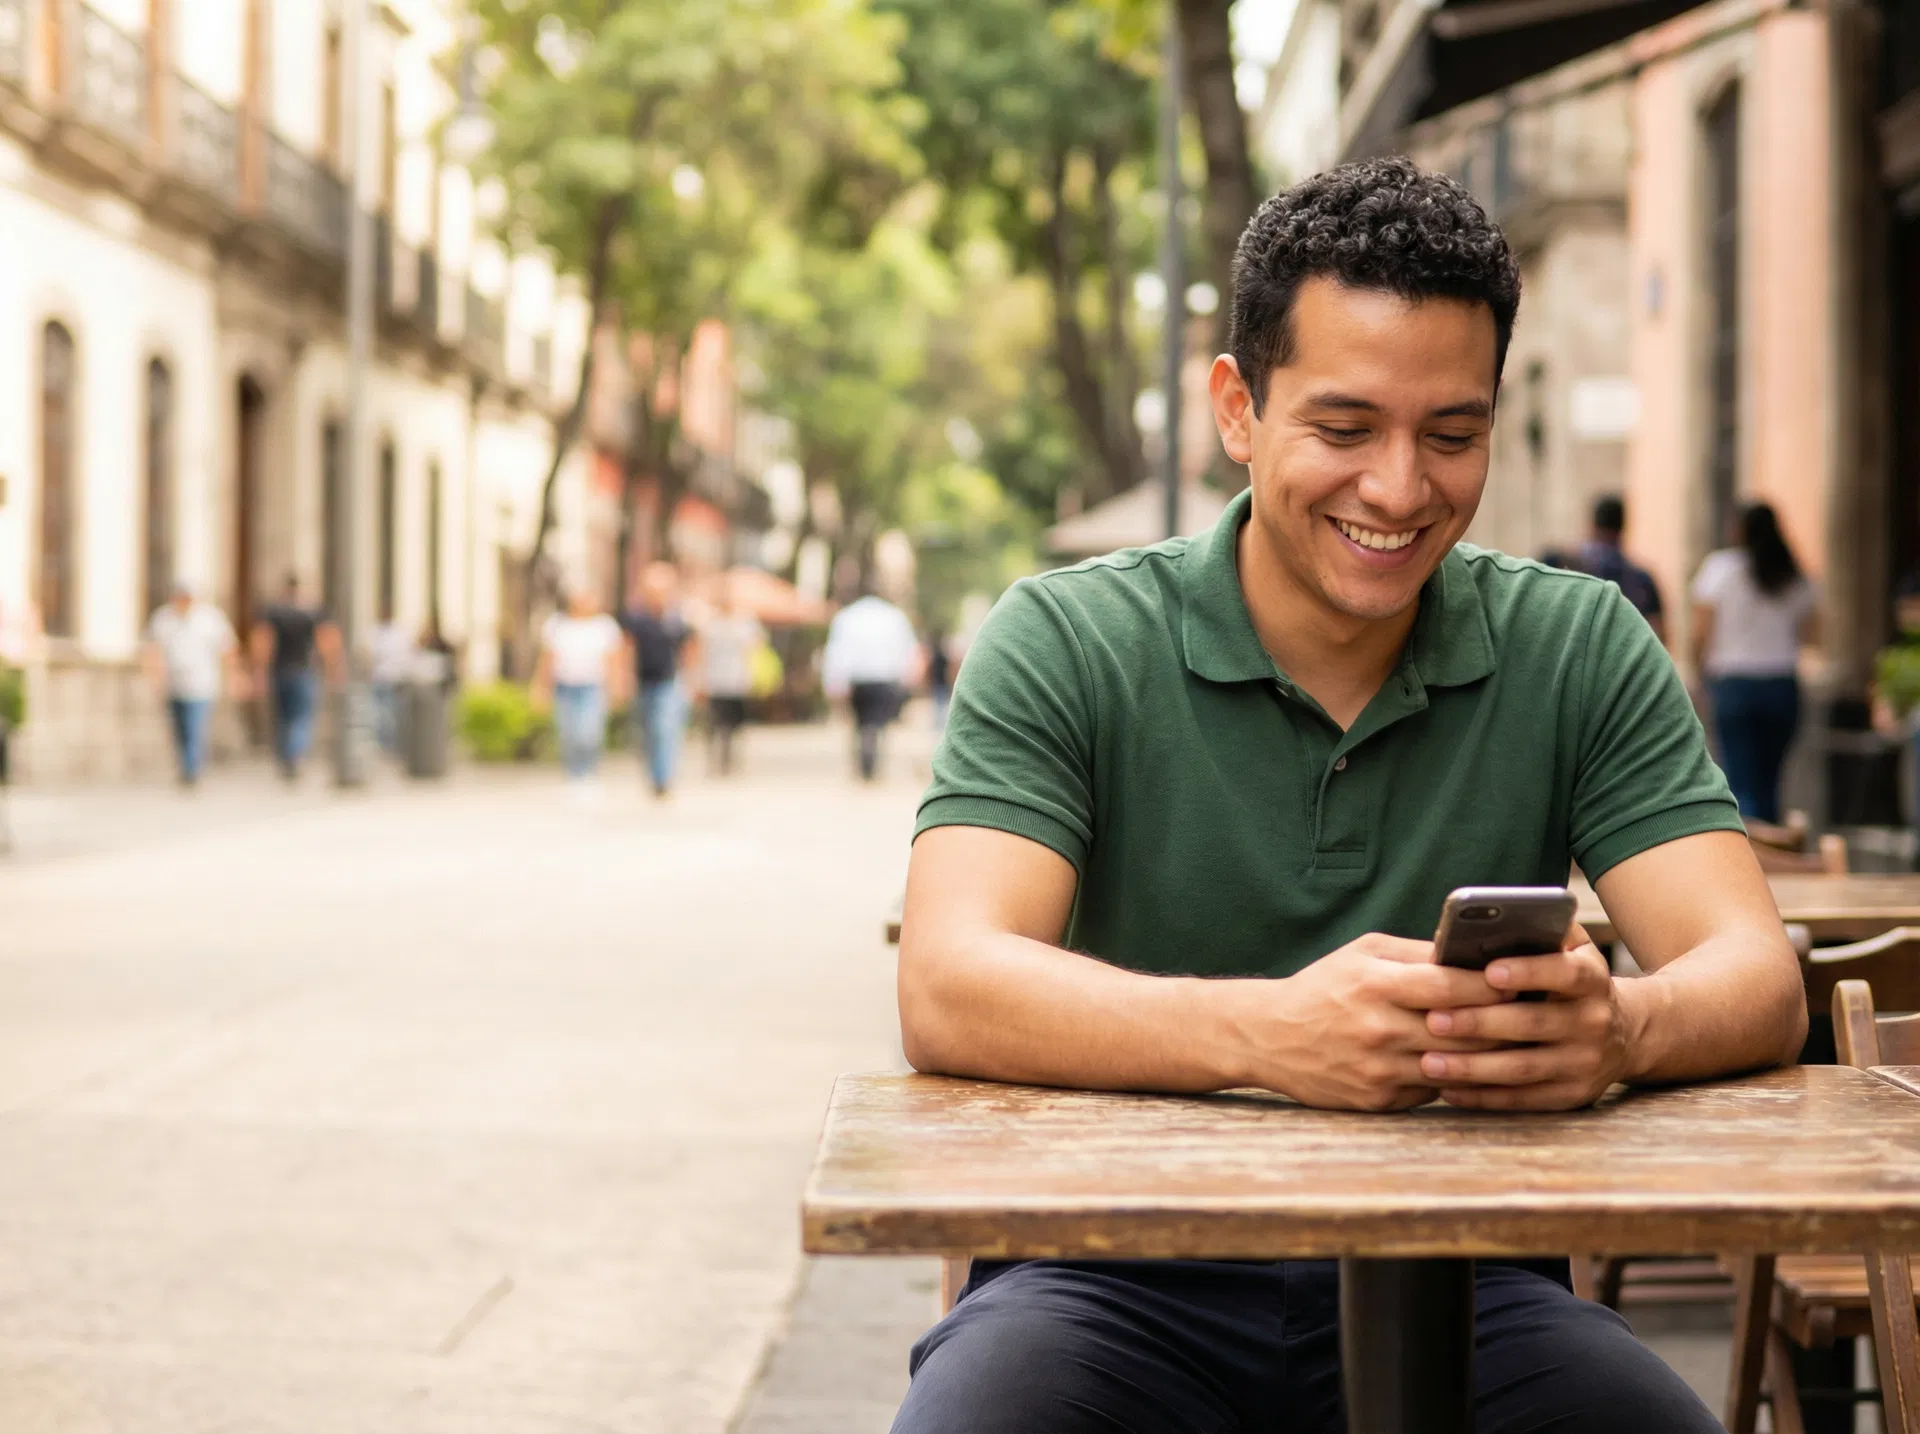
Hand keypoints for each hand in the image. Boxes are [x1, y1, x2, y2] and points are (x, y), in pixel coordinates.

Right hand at [1220, 934, 1508, 1111]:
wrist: (1267, 1037)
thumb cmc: (1322, 988)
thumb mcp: (1362, 954)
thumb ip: (1416, 954)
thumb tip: (1472, 955)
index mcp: (1376, 985)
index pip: (1451, 986)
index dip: (1493, 984)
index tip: (1522, 980)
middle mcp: (1378, 1030)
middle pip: (1462, 1031)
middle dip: (1503, 1023)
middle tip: (1534, 1014)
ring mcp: (1379, 1070)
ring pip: (1454, 1067)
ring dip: (1488, 1058)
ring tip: (1516, 1044)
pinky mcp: (1377, 1101)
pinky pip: (1432, 1091)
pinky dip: (1453, 1078)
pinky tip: (1473, 1068)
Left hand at [1418, 931, 1638, 1109]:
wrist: (1624, 1033)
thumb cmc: (1571, 980)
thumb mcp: (1571, 949)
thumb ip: (1538, 931)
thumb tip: (1483, 920)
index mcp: (1591, 979)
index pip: (1564, 973)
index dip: (1528, 972)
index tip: (1489, 973)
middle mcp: (1593, 1022)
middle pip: (1533, 1023)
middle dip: (1480, 1023)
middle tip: (1433, 1020)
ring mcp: (1584, 1063)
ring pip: (1523, 1068)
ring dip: (1473, 1067)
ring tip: (1428, 1061)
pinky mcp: (1572, 1095)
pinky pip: (1523, 1099)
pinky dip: (1484, 1096)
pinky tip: (1448, 1089)